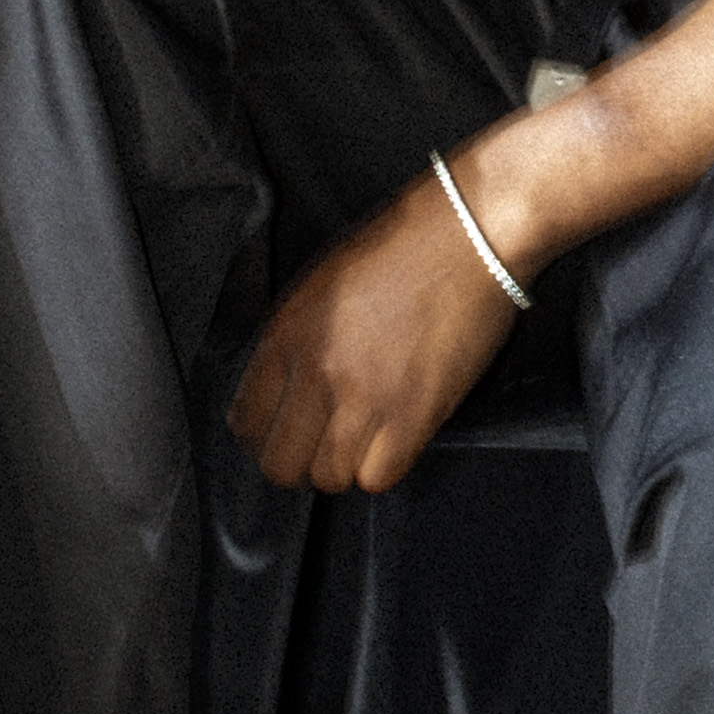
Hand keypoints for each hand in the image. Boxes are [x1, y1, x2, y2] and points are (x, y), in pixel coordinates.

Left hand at [225, 166, 523, 493]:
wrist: (467, 235)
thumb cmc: (401, 247)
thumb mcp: (321, 283)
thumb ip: (295, 337)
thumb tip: (286, 388)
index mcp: (287, 333)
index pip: (246, 419)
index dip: (262, 437)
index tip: (281, 435)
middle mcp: (317, 371)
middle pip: (281, 464)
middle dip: (296, 465)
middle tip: (318, 450)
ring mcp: (365, 397)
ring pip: (330, 478)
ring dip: (342, 468)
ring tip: (359, 445)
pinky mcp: (414, 414)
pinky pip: (380, 477)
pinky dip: (382, 469)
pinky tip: (391, 443)